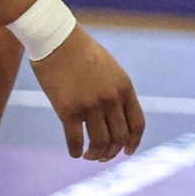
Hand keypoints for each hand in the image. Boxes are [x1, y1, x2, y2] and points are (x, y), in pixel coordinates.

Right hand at [29, 25, 145, 161]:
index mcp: (124, 88)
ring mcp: (90, 105)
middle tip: (102, 156)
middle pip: (119, 137)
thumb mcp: (110, 69)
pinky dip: (76, 152)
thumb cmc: (81, 52)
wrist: (57, 39)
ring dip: (95, 155)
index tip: (127, 151)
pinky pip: (76, 142)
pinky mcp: (68, 110)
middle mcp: (111, 99)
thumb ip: (116, 91)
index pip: (137, 124)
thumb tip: (115, 117)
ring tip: (89, 155)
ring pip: (100, 144)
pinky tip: (75, 152)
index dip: (134, 142)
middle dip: (112, 152)